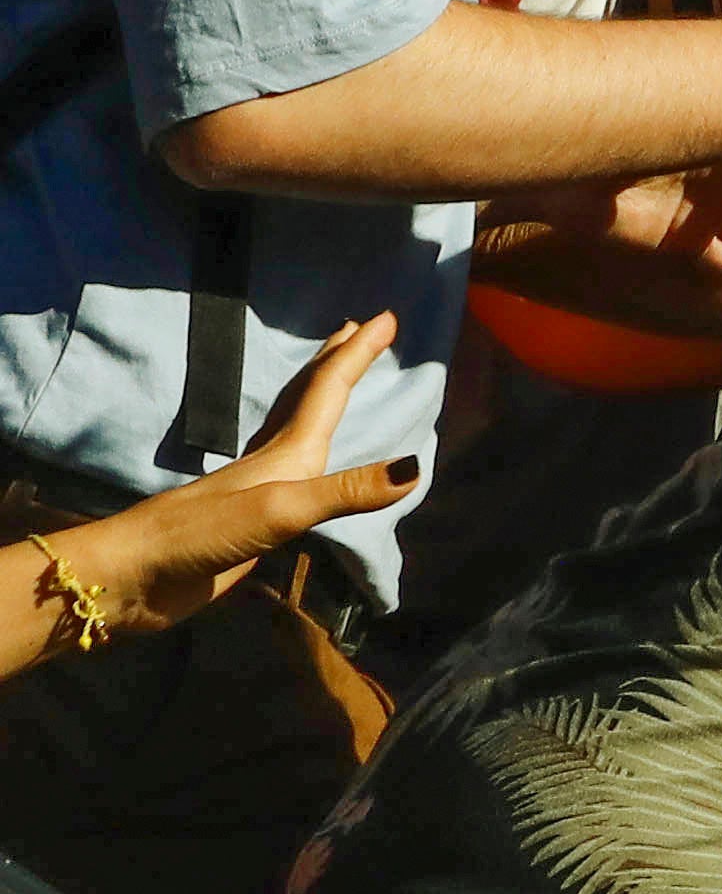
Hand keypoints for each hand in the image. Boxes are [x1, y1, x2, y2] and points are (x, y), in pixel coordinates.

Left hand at [27, 316, 415, 647]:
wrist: (135, 575)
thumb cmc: (201, 535)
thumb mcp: (278, 511)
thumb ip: (345, 492)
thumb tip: (414, 467)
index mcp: (286, 454)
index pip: (328, 391)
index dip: (357, 355)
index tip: (386, 319)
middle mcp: (275, 462)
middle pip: (308, 398)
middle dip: (337, 362)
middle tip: (360, 330)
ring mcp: (260, 488)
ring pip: (298, 428)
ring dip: (319, 397)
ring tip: (336, 377)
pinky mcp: (252, 518)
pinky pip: (296, 470)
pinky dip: (312, 448)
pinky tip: (308, 458)